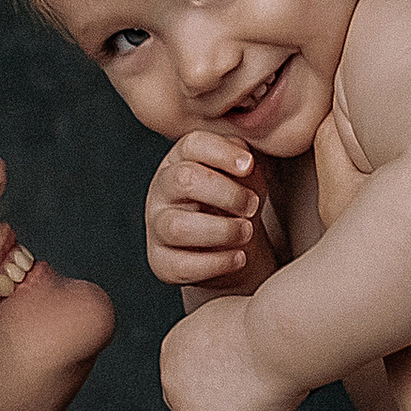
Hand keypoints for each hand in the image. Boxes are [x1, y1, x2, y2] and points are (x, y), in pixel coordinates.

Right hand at [147, 129, 267, 294]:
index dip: (222, 153)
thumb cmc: (235, 205)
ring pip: (178, 226)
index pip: (192, 144)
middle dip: (226, 193)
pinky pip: (182, 265)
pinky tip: (239, 258)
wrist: (230, 249)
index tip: (249, 166)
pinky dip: (217, 263)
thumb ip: (245, 163)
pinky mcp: (161, 262)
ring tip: (246, 232)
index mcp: (180, 160)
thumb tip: (245, 159)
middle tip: (252, 206)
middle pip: (183, 180)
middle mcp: (162, 190)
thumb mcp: (245, 178)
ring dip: (221, 230)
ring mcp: (157, 226)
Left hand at [159, 295, 306, 410]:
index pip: (182, 379)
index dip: (212, 381)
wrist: (280, 337)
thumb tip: (229, 353)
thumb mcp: (229, 316)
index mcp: (173, 348)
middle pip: (184, 407)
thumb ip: (217, 338)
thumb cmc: (269, 320)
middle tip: (248, 396)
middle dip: (211, 406)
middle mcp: (171, 380)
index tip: (240, 375)